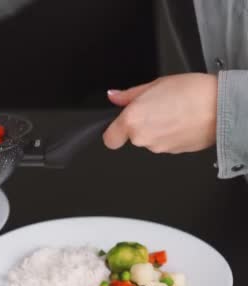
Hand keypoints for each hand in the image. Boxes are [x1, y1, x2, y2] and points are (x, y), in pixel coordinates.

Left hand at [103, 73, 217, 153]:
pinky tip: (182, 120)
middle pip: (132, 137)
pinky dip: (170, 134)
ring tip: (173, 111)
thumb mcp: (155, 84)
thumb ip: (129, 94)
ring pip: (150, 140)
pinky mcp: (174, 153)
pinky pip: (165, 143)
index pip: (110, 138)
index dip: (114, 131)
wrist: (223, 107)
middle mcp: (143, 138)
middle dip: (140, 124)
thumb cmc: (191, 92)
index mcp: (133, 121)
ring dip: (157, 129)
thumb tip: (114, 96)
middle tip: (155, 108)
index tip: (121, 123)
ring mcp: (159, 148)